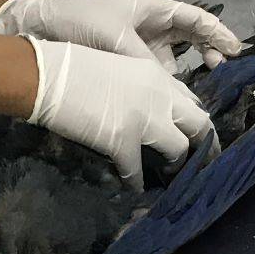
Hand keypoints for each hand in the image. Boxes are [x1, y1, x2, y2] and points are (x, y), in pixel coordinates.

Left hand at [0, 0, 242, 68]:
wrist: (45, 27)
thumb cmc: (82, 22)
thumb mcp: (117, 40)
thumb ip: (145, 62)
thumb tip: (170, 88)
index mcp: (155, 9)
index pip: (196, 18)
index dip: (218, 32)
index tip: (235, 50)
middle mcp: (154, 24)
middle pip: (193, 35)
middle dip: (210, 49)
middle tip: (221, 68)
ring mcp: (143, 42)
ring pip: (178, 55)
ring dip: (191, 67)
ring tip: (201, 84)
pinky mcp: (131, 59)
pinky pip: (159, 70)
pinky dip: (170, 81)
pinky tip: (174, 97)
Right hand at [26, 39, 214, 188]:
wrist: (49, 74)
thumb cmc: (76, 65)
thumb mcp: (121, 68)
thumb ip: (142, 87)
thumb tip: (152, 110)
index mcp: (157, 76)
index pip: (192, 100)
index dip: (197, 120)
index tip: (196, 134)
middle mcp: (159, 96)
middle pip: (200, 123)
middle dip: (205, 145)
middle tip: (201, 161)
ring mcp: (143, 119)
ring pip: (179, 148)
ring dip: (176, 164)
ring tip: (170, 175)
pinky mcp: (122, 141)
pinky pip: (137, 171)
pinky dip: (136, 182)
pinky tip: (134, 188)